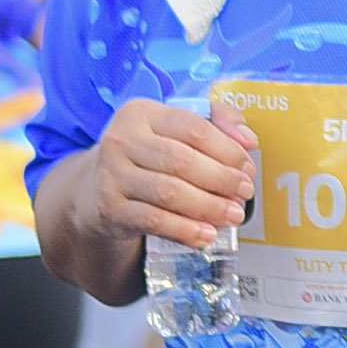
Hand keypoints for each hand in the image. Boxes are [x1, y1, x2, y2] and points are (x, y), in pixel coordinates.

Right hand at [89, 96, 256, 251]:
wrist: (97, 188)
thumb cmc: (149, 155)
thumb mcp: (177, 128)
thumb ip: (219, 121)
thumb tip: (249, 139)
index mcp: (142, 113)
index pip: (194, 129)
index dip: (228, 150)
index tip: (247, 168)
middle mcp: (121, 140)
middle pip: (183, 161)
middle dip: (222, 180)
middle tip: (244, 192)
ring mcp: (111, 175)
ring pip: (170, 193)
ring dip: (210, 207)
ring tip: (233, 215)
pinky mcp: (109, 208)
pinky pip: (155, 221)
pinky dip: (186, 230)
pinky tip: (206, 234)